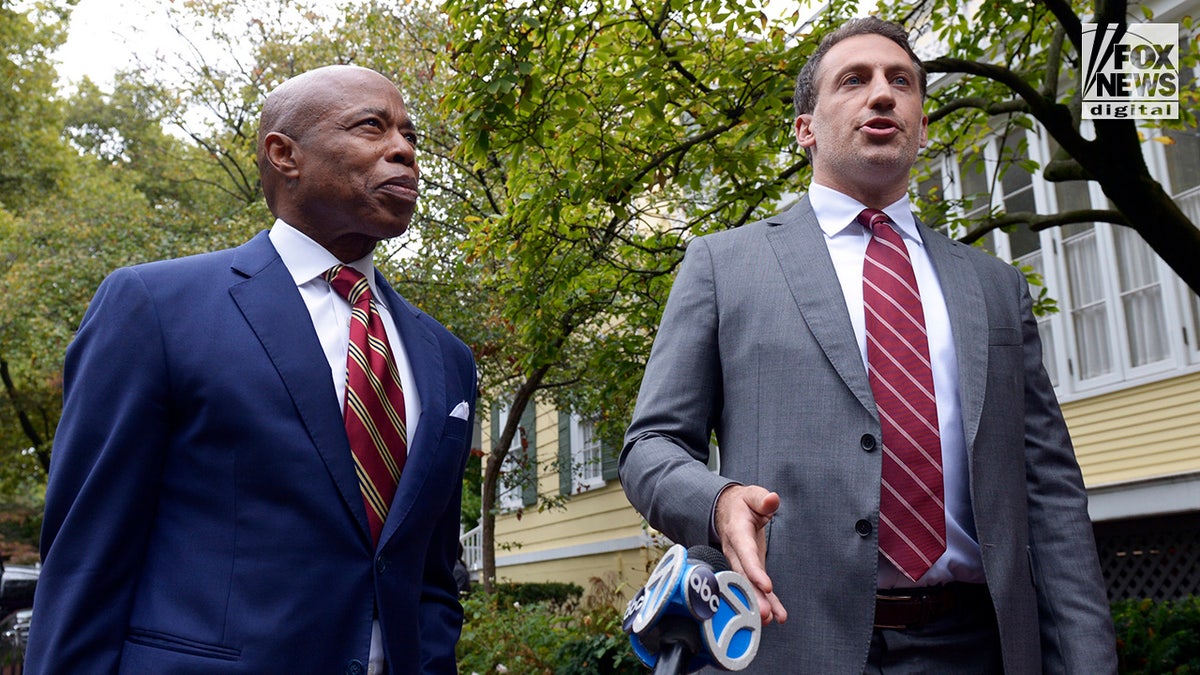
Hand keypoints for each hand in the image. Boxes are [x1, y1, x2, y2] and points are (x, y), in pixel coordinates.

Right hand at [715, 484, 787, 624]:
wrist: (727, 511)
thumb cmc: (743, 504)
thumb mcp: (752, 496)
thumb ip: (762, 499)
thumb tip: (772, 499)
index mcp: (737, 533)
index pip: (745, 553)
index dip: (754, 570)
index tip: (766, 585)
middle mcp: (735, 552)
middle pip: (743, 576)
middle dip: (753, 596)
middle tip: (764, 613)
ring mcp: (740, 563)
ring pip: (746, 586)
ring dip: (757, 603)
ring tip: (770, 619)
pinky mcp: (749, 570)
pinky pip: (755, 588)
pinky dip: (765, 602)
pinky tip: (776, 616)